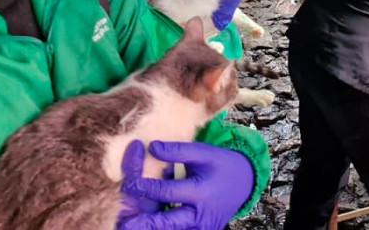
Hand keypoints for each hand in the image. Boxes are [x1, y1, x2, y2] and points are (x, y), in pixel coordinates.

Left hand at [121, 141, 253, 229]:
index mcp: (201, 193)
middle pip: (166, 223)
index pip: (167, 192)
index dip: (145, 187)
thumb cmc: (221, 165)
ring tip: (128, 225)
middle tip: (123, 223)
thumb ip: (178, 151)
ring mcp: (199, 229)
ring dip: (149, 227)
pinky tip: (143, 221)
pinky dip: (160, 225)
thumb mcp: (204, 153)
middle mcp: (199, 216)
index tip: (128, 183)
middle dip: (143, 224)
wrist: (245, 183)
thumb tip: (151, 147)